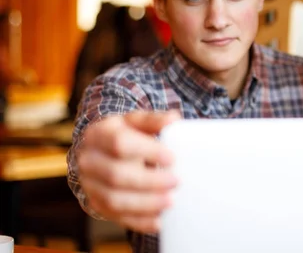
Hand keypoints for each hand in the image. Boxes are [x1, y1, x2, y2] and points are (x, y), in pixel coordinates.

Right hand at [77, 110, 179, 232]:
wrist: (102, 150)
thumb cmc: (126, 133)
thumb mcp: (137, 121)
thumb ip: (154, 120)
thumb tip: (173, 119)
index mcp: (99, 134)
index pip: (120, 144)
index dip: (147, 152)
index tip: (172, 158)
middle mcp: (88, 160)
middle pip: (116, 175)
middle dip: (149, 181)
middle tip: (175, 181)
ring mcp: (89, 184)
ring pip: (114, 199)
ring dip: (145, 204)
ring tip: (170, 201)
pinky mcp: (95, 203)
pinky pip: (116, 216)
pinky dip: (139, 221)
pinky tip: (159, 220)